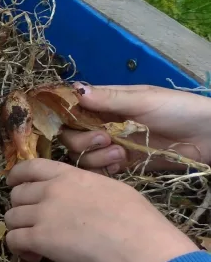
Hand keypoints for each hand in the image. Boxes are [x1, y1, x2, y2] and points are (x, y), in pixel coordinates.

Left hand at [4, 159, 195, 261]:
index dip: (17, 175)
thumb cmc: (137, 220)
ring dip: (19, 230)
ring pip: (11, 218)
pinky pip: (13, 240)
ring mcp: (42, 214)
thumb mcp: (112, 189)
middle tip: (34, 223)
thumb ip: (86, 188)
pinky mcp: (38, 239)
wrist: (139, 246)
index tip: (13, 183)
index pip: (31, 167)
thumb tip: (80, 197)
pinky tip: (33, 256)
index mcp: (69, 175)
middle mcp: (51, 191)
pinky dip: (18, 249)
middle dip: (21, 208)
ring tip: (34, 244)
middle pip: (17, 195)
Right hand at [59, 83, 210, 172]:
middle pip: (70, 135)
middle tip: (106, 140)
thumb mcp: (144, 100)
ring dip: (96, 156)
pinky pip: (98, 171)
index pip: (71, 109)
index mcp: (105, 103)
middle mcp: (103, 123)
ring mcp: (111, 145)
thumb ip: (109, 98)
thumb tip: (75, 90)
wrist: (208, 136)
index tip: (73, 123)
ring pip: (82, 155)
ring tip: (121, 154)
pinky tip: (121, 165)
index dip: (65, 117)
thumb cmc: (178, 109)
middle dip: (82, 140)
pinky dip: (103, 170)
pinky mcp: (122, 164)